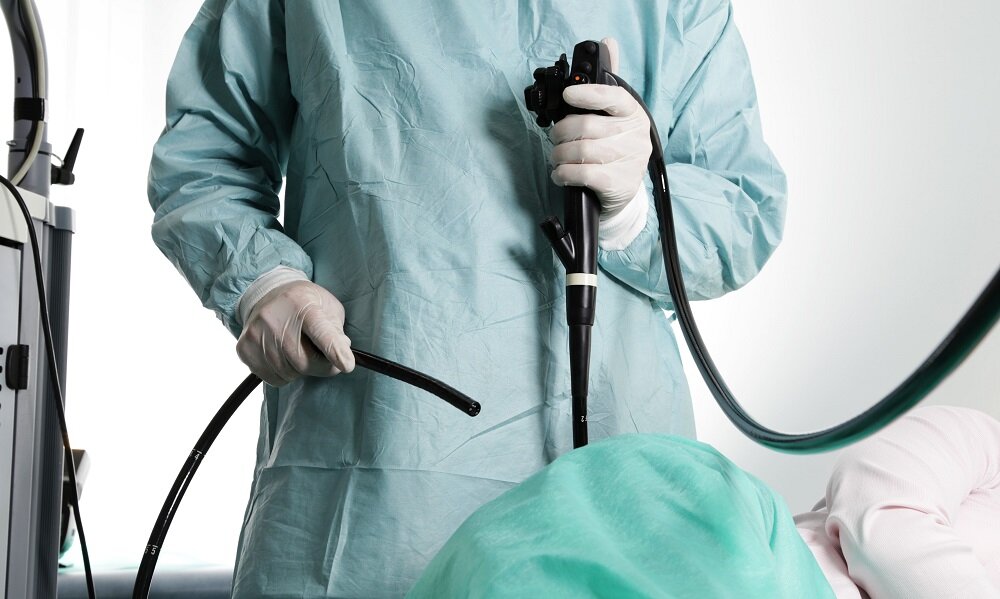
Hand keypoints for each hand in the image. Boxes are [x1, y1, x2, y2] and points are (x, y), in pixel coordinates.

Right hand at [236, 280, 354, 385]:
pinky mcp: (245, 348)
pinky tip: (283, 355)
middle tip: (324, 358)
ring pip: (289, 374)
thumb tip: (341, 355)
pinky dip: (283, 374)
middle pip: (305, 363)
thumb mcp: (327, 306)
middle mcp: (275, 319)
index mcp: (302, 305)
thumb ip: (337, 331)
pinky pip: (273, 378)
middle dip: (320, 366)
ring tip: (298, 350)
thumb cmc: (304, 303)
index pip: (321, 332)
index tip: (346, 365)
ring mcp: (257, 334)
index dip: (335, 351)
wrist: (267, 293)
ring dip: (300, 370)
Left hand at [549, 37, 650, 220]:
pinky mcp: (618, 183)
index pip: (614, 97)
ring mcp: (630, 161)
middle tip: (555, 139)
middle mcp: (636, 137)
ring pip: (582, 151)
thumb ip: (607, 82)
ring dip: (560, 154)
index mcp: (634, 114)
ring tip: (557, 157)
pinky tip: (560, 174)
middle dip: (562, 132)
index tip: (568, 96)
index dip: (589, 95)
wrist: (623, 191)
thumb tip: (608, 42)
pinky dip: (563, 173)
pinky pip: (582, 174)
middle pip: (588, 127)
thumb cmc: (614, 149)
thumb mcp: (614, 117)